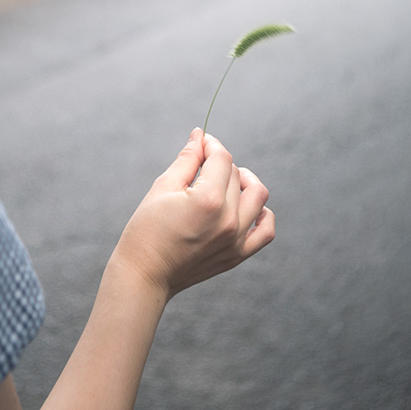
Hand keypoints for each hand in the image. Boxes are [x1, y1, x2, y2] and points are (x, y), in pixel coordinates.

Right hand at [110, 128, 274, 300]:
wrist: (144, 274)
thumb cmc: (147, 230)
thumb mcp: (163, 187)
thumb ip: (187, 159)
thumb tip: (200, 135)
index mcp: (208, 200)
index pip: (221, 158)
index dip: (210, 145)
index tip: (201, 143)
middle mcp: (228, 220)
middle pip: (236, 175)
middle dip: (219, 163)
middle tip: (200, 166)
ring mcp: (236, 240)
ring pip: (258, 196)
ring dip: (245, 182)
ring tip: (226, 182)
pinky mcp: (237, 255)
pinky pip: (266, 231)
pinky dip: (263, 214)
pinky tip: (247, 207)